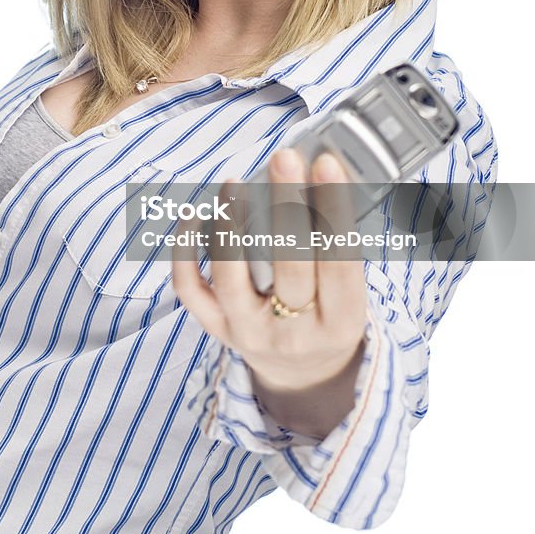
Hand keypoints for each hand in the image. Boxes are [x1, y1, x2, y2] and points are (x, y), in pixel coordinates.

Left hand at [172, 148, 367, 431]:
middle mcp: (296, 333)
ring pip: (232, 278)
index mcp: (342, 321)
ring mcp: (251, 333)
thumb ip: (335, 242)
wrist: (304, 375)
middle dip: (286, 204)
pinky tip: (195, 215)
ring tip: (233, 184)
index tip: (326, 163)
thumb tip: (315, 171)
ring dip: (230, 224)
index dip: (334, 210)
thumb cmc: (328, 314)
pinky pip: (191, 290)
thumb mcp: (348, 291)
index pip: (340, 261)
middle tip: (283, 158)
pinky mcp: (218, 331)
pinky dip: (186, 250)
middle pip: (289, 265)